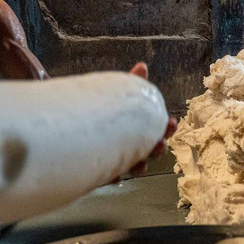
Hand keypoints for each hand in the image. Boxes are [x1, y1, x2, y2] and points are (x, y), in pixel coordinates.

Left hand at [109, 63, 176, 181]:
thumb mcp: (114, 94)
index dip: (167, 128)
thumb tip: (142, 66)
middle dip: (158, 148)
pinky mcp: (99, 170)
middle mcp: (130, 145)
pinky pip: (106, 177)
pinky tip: (113, 175)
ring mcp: (116, 159)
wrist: (71, 127)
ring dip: (140, 166)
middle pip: (150, 151)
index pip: (157, 130)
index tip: (172, 122)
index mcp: (138, 129)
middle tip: (160, 143)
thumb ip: (129, 83)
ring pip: (133, 167)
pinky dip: (112, 176)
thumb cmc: (98, 110)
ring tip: (141, 163)